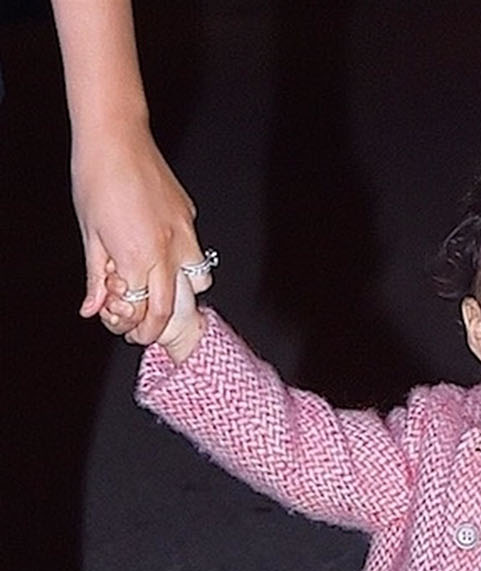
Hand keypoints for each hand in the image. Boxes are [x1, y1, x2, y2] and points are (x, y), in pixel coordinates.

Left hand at [73, 123, 212, 343]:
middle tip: (143, 330)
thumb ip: (96, 278)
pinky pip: (193, 252)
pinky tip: (160, 252)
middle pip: (170, 307)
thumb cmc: (97, 177)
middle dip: (155, 326)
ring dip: (179, 293)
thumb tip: (92, 306)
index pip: (142, 311)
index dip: (131, 324)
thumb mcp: (90, 235)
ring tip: (159, 288)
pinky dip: (181, 263)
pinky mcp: (188, 218)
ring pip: (196, 284)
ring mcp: (183, 234)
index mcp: (139, 257)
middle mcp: (167, 250)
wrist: (116, 136)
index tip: (124, 326)